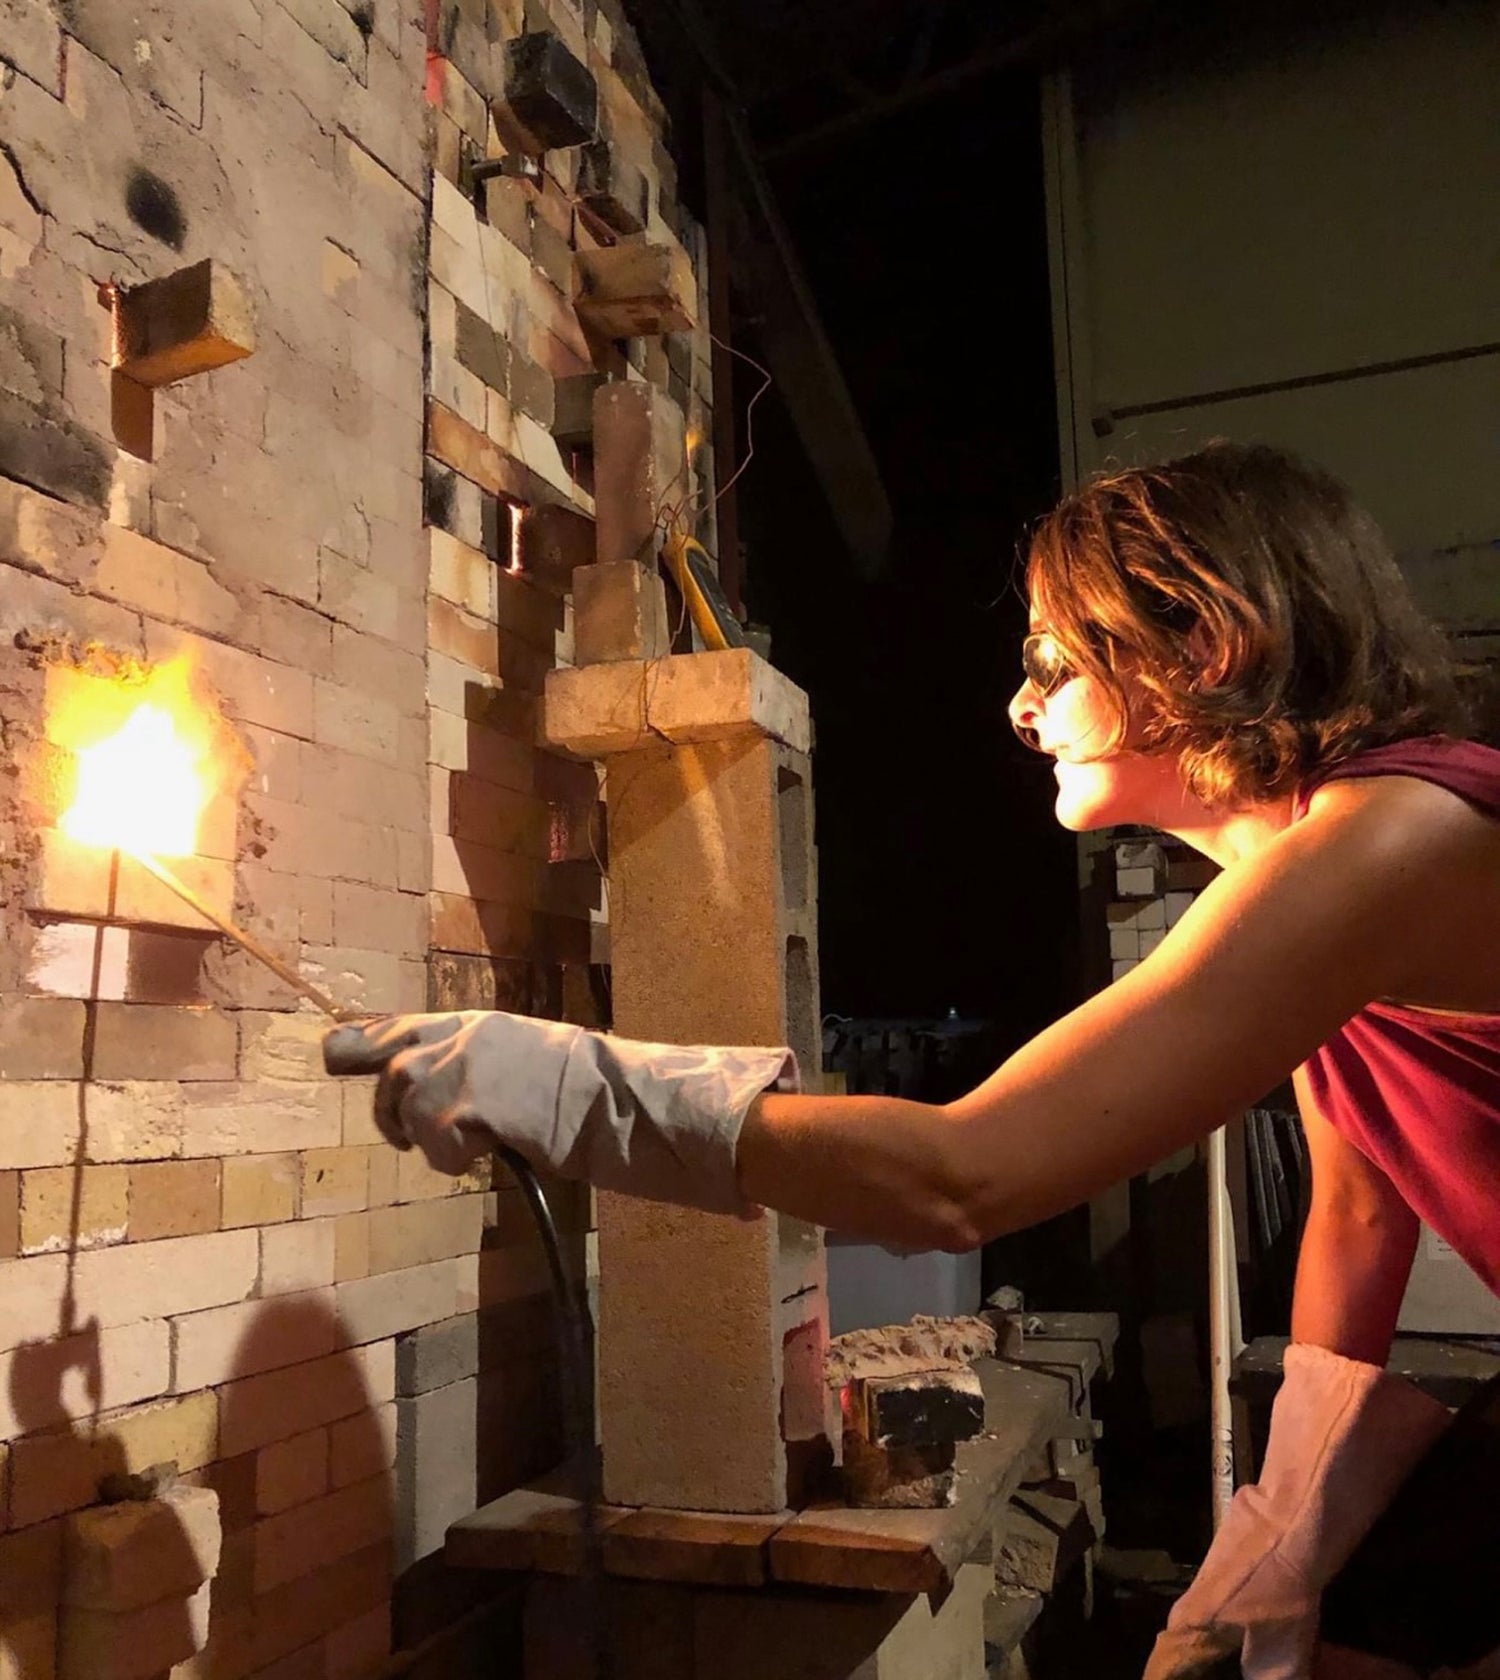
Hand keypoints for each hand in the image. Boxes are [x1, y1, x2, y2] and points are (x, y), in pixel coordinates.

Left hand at [323, 1011, 583, 1175]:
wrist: (605, 1098)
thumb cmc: (573, 1084)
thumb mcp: (512, 1049)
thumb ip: (464, 1057)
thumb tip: (420, 1075)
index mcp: (468, 1024)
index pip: (393, 1027)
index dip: (358, 1045)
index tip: (335, 1054)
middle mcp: (453, 1039)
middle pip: (389, 1077)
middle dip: (392, 1114)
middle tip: (410, 1139)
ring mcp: (455, 1072)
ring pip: (408, 1116)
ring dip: (435, 1142)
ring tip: (480, 1142)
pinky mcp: (461, 1108)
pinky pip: (435, 1148)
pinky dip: (457, 1161)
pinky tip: (494, 1149)